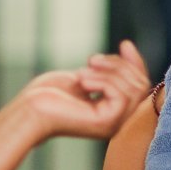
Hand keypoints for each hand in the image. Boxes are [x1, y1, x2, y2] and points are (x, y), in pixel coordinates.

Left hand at [12, 41, 151, 142]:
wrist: (29, 110)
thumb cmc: (50, 94)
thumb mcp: (86, 74)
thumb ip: (109, 68)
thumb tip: (129, 46)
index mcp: (114, 112)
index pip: (141, 86)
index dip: (136, 64)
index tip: (124, 45)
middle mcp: (118, 122)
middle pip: (140, 86)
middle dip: (119, 65)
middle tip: (91, 60)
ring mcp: (114, 125)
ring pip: (133, 89)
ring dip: (108, 72)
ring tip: (82, 71)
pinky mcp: (107, 123)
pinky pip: (120, 95)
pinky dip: (102, 81)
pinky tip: (82, 81)